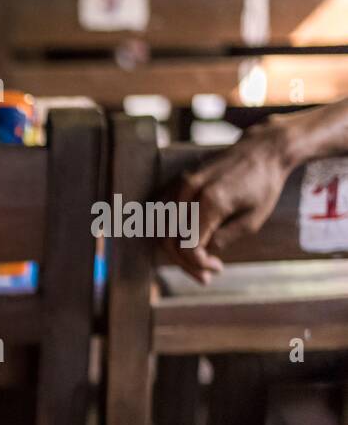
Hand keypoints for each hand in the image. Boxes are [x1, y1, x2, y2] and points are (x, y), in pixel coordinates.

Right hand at [162, 121, 293, 283]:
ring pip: (162, 229)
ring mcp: (181, 185)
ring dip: (173, 251)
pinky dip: (170, 233)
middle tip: (204, 275)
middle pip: (170, 240)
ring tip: (194, 263)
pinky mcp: (178, 183)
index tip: (217, 268)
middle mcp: (190, 192)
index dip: (199, 264)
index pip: (189, 245)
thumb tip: (201, 253)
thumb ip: (224, 239)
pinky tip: (185, 243)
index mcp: (211, 201)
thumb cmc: (263, 184)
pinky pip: (163, 215)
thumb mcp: (253, 220)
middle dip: (184, 263)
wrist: (263, 149)